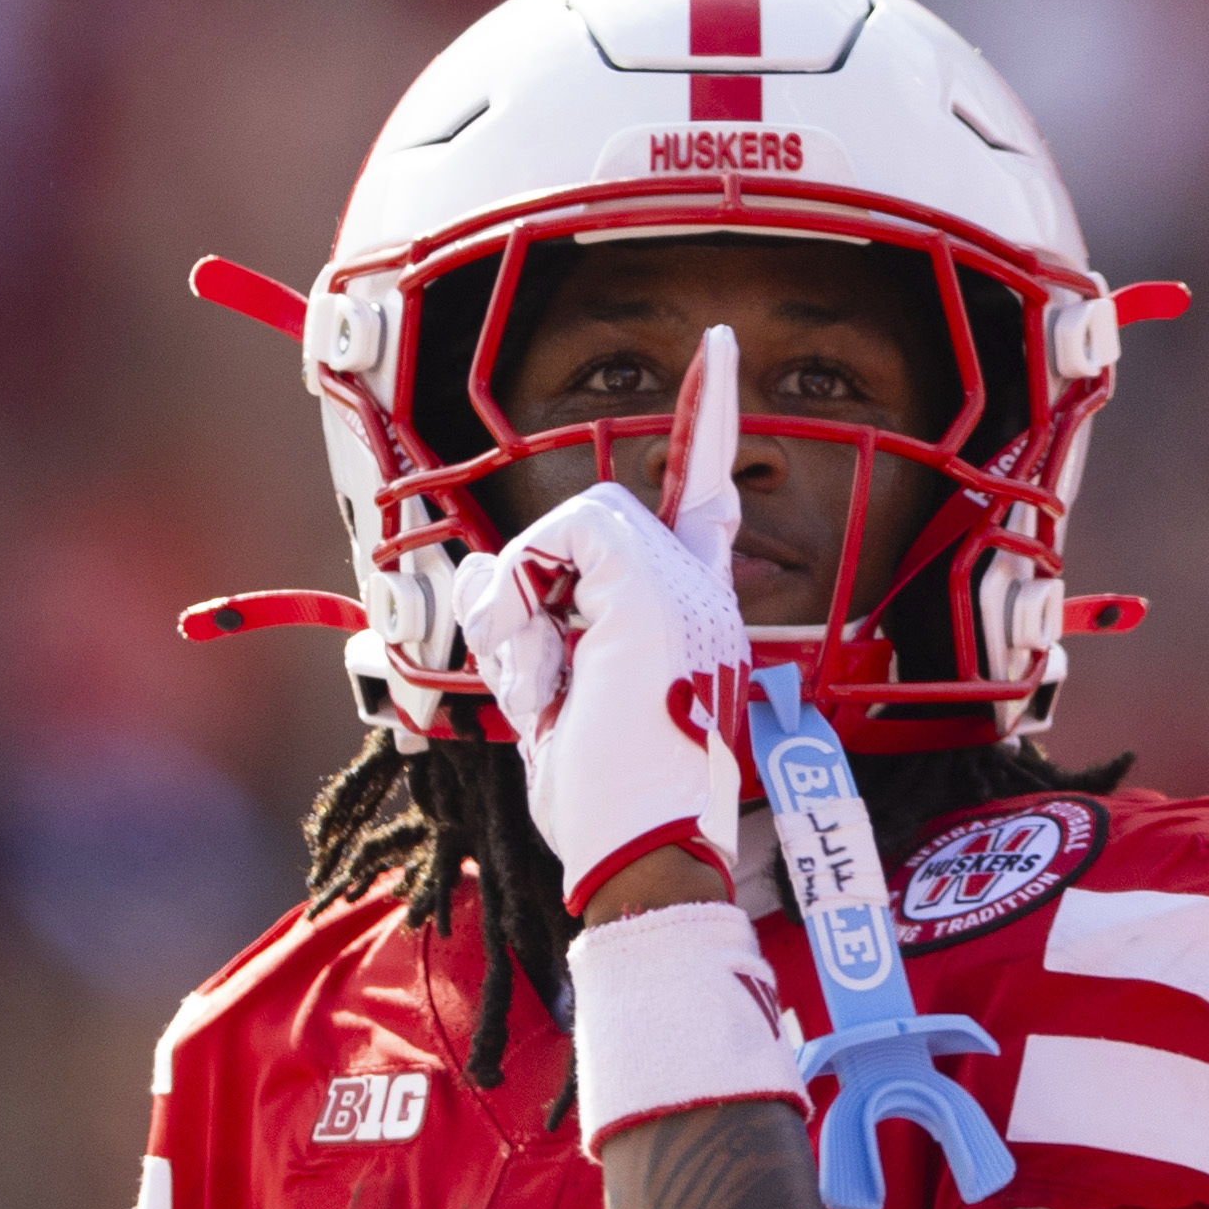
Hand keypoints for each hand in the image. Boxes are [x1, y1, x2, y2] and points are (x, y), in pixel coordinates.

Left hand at [449, 324, 752, 912]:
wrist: (648, 856)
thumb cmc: (611, 806)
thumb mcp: (565, 714)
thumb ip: (544, 646)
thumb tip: (493, 586)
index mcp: (691, 613)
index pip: (702, 501)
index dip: (707, 423)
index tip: (714, 352)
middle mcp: (700, 590)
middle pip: (590, 518)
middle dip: (532, 593)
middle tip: (543, 684)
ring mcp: (685, 586)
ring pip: (571, 526)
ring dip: (527, 610)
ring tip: (552, 690)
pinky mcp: (657, 590)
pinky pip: (559, 542)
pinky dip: (529, 608)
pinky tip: (552, 676)